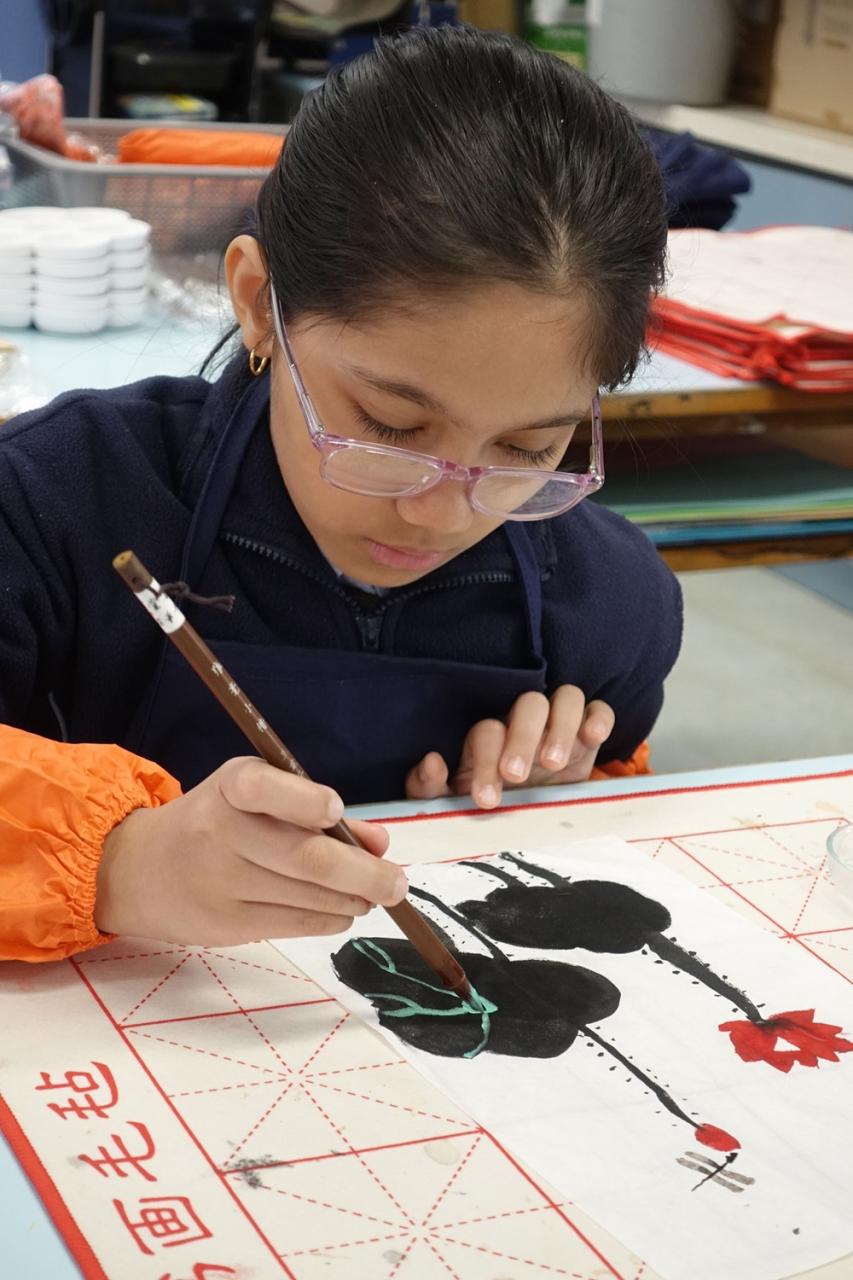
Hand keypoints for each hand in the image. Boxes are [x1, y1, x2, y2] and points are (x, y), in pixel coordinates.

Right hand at [96, 757, 405, 945]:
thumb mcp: (257, 797)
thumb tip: (382, 842)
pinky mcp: (225, 924)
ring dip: (353, 899)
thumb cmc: (217, 822)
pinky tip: (344, 911)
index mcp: (230, 788)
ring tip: (376, 895)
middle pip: (303, 857)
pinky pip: (293, 923)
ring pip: (305, 896)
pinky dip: (330, 918)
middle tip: (399, 884)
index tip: (335, 810)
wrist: (139, 869)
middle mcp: (221, 832)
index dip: (302, 800)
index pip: (263, 788)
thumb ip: (318, 812)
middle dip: (363, 874)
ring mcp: (221, 882)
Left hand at [406, 688, 614, 808]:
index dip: (486, 761)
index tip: (487, 798)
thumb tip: (432, 762)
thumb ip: (428, 788)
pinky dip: (599, 717)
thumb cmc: (490, 805)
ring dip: (560, 725)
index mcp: (491, 737)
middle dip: (521, 738)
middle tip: (517, 777)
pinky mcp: (589, 735)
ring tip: (552, 762)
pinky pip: (599, 709)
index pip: (488, 732)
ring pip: (564, 698)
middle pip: (527, 706)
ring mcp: (560, 725)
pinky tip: (592, 737)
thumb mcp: (455, 803)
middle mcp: (525, 723)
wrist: (533, 821)